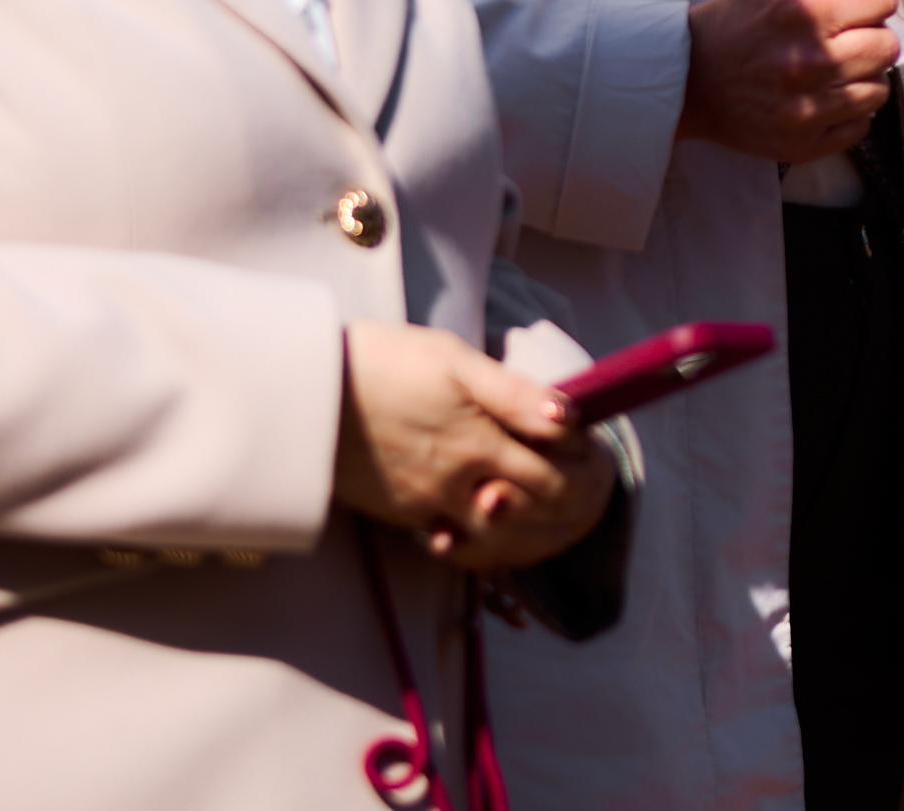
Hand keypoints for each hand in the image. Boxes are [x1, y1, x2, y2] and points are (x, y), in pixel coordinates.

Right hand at [334, 322, 615, 571]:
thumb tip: (571, 416)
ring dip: (529, 528)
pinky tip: (494, 524)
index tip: (597, 455)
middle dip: (569, 503)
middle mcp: (459, 485)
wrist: (306, 393)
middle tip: (590, 490)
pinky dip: (483, 540)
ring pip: (495, 537)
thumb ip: (516, 394)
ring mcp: (427, 507)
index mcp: (481, 444)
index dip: (585, 467)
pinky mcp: (400, 516)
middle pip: (533, 510)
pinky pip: (454, 540)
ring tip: (554, 516)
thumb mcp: (456, 362)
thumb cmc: (384, 363)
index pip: (556, 472)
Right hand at [678, 0, 901, 165]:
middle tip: (847, 41)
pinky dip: (849, 113)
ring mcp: (809, 107)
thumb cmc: (736, 23)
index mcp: (805, 8)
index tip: (859, 8)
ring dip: (863, 77)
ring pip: (880, 89)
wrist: (688, 79)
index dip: (873, 0)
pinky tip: (826, 99)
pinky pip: (861, 126)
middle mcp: (811, 59)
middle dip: (871, 38)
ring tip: (836, 72)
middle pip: (888, 46)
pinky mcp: (803, 143)